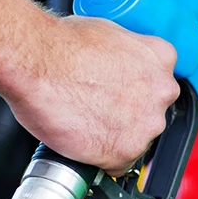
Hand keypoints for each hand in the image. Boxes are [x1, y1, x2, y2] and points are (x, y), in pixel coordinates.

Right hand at [3, 15, 179, 176]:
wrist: (36, 64)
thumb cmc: (60, 47)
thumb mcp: (107, 33)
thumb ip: (125, 55)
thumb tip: (116, 66)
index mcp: (161, 58)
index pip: (159, 83)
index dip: (136, 91)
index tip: (121, 94)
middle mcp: (162, 91)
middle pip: (151, 113)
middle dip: (127, 115)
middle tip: (97, 108)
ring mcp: (146, 124)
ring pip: (137, 140)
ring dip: (115, 137)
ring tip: (85, 124)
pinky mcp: (125, 151)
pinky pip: (118, 165)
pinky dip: (100, 159)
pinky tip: (83, 142)